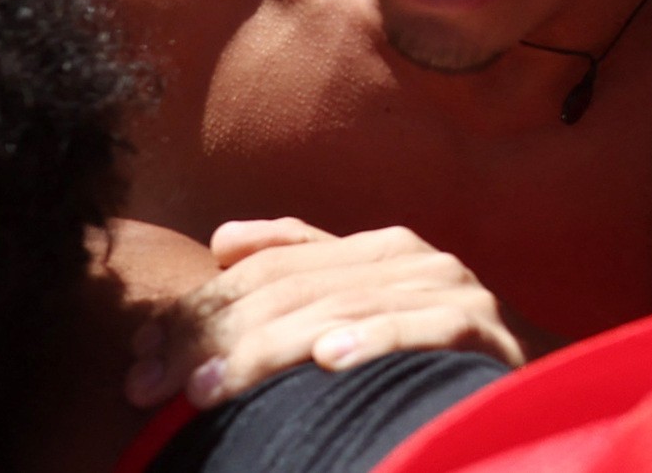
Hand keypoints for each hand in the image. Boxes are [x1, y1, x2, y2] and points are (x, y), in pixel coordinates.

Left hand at [124, 220, 525, 410]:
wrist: (511, 410)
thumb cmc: (417, 370)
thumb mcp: (353, 314)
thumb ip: (296, 271)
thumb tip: (223, 240)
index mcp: (376, 249)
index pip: (266, 269)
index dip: (197, 310)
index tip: (140, 361)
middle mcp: (413, 259)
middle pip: (292, 289)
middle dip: (212, 339)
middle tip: (153, 388)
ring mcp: (448, 290)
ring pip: (336, 310)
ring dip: (265, 353)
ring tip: (207, 391)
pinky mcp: (477, 329)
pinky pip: (415, 330)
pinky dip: (369, 340)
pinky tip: (326, 361)